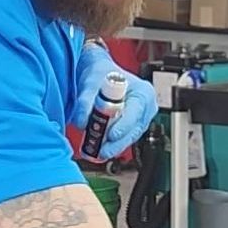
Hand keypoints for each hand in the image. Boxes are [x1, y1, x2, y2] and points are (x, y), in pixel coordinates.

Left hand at [72, 42, 157, 157]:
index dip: (124, 126)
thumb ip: (85, 102)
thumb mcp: (91, 83)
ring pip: (128, 138)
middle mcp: (146, 108)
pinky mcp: (132, 129)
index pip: (136, 112)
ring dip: (113, 146)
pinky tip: (99, 151)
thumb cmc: (101, 74)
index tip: (112, 135)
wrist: (99, 76)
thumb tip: (82, 122)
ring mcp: (140, 120)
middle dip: (117, 143)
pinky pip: (123, 140)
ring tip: (97, 153)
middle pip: (134, 130)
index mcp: (143, 92)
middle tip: (102, 151)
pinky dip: (111, 145)